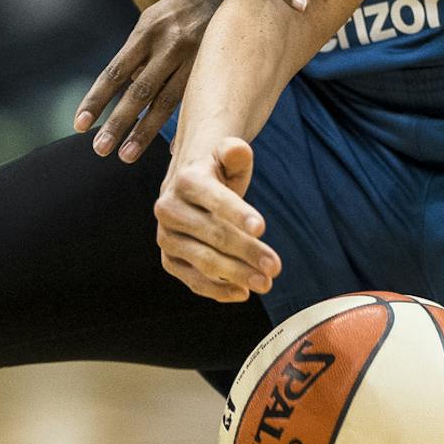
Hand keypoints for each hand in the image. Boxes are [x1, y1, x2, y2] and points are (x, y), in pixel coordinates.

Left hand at [75, 0, 234, 160]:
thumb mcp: (153, 19)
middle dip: (117, 123)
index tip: (79, 124)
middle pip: (138, 92)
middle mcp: (168, 45)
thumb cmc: (180, 9)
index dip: (96, 99)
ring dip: (144, 132)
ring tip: (125, 156)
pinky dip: (182, 126)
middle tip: (99, 150)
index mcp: (146, 31)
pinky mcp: (212, 67)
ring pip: (165, 102)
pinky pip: (192, 101)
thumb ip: (139, 53)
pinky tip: (174, 150)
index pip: (114, 72)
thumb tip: (128, 87)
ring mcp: (193, 58)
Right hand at [156, 136, 279, 301]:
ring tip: (266, 283)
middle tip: (276, 266)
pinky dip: (218, 290)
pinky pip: (193, 280)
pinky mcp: (169, 260)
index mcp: (186, 180)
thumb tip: (238, 149)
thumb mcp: (228, 155)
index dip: (238, 213)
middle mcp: (169, 209)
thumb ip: (234, 151)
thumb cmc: (218, 171)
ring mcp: (167, 237)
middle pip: (214, 235)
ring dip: (237, 275)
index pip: (215, 199)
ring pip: (204, 261)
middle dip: (247, 251)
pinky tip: (243, 294)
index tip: (262, 228)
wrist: (189, 187)